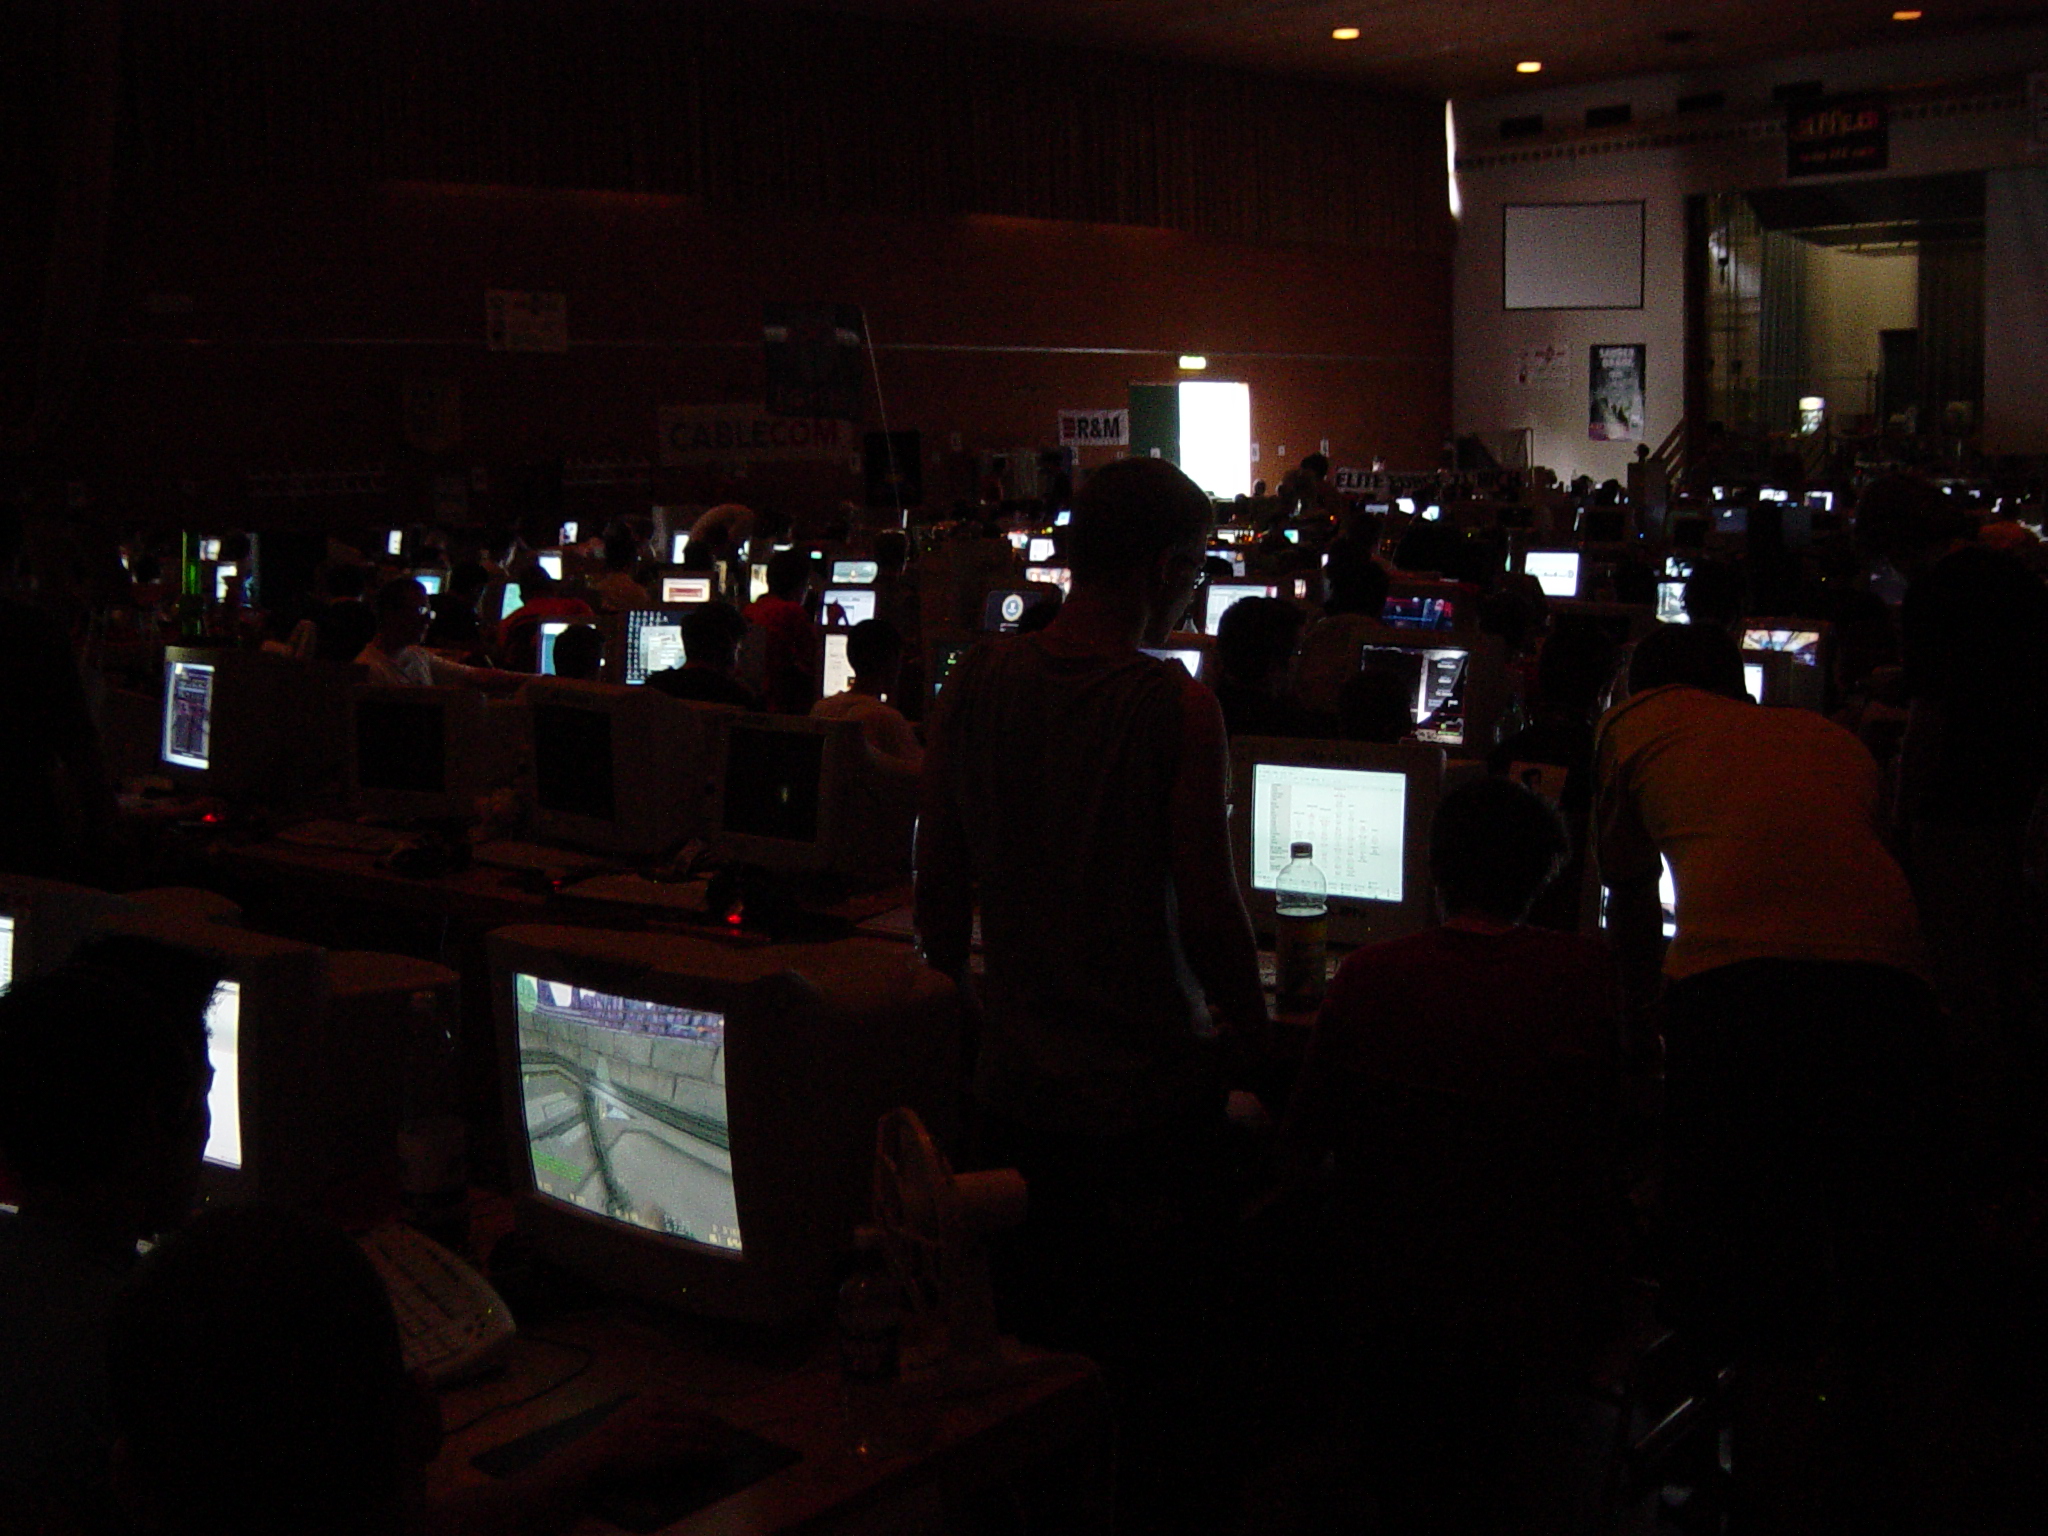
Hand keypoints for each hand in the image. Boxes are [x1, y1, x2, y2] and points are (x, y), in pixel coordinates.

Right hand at [554, 1389, 729, 1484]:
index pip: (690, 1407)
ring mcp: (660, 1430)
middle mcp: (660, 1411)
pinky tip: (714, 1455)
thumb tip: (679, 1417)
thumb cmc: (611, 1436)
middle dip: (717, 1427)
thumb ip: (655, 1412)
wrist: (593, 1453)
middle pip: (697, 1417)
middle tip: (732, 1434)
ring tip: (727, 1446)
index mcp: (653, 1400)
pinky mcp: (659, 1450)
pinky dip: (704, 1452)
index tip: (721, 1423)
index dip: (709, 1417)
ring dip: (714, 1440)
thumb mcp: (633, 1413)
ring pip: (696, 1433)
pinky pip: (688, 1449)